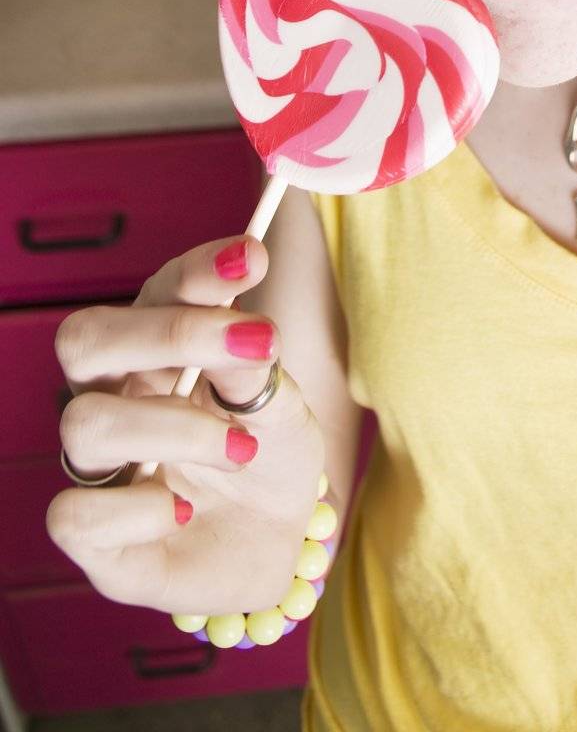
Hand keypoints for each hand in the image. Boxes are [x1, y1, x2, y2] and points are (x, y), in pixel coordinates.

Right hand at [46, 235, 325, 616]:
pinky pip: (74, 515)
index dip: (197, 271)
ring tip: (242, 447)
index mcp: (155, 350)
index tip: (253, 257)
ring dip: (176, 428)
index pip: (155, 292)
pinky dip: (140, 511)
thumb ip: (254, 368)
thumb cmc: (269, 456)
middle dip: (168, 333)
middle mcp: (114, 396)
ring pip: (84, 424)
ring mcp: (99, 464)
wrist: (278, 541)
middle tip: (256, 343)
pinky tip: (185, 512)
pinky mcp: (93, 535)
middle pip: (85, 339)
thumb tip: (246, 332)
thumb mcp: (281, 405)